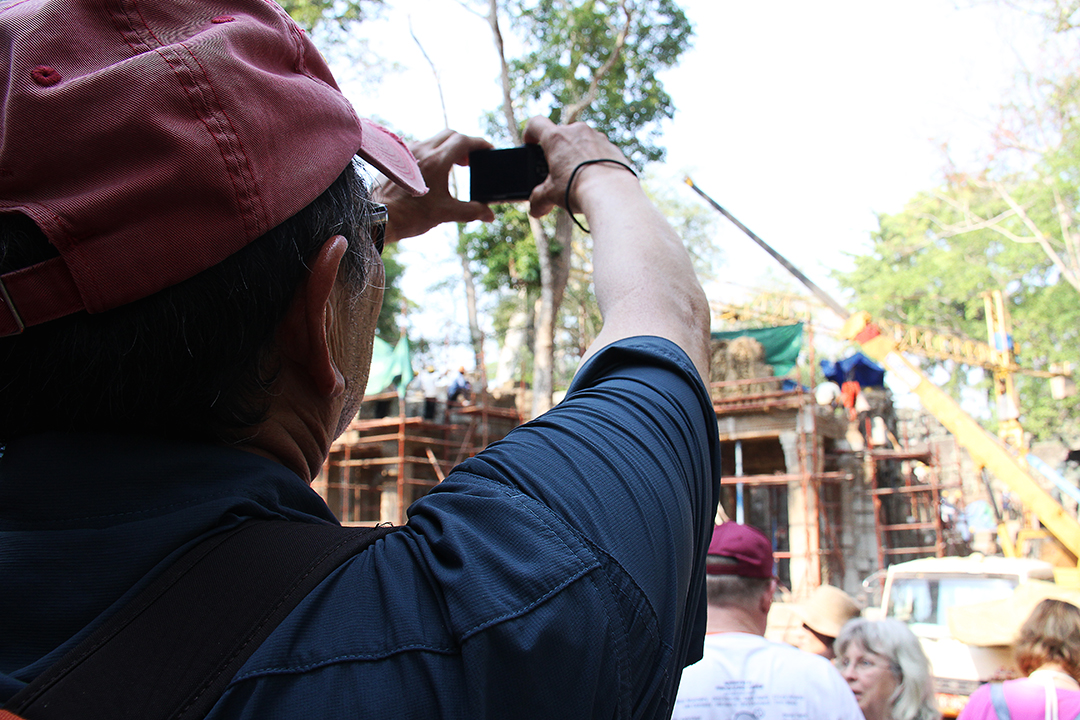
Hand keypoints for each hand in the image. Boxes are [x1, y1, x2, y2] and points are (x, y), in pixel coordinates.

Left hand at [374, 129, 495, 241]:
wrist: (379, 216)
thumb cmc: (410, 215)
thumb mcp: (445, 213)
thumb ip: (471, 212)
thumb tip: (489, 215)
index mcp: (437, 161)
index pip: (464, 141)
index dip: (480, 144)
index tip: (489, 150)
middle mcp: (423, 150)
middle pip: (450, 134)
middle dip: (465, 144)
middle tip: (471, 161)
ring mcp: (409, 152)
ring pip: (435, 139)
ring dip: (449, 147)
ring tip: (456, 165)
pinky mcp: (400, 159)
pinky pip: (422, 146)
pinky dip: (435, 152)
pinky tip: (435, 170)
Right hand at [522, 117, 636, 218]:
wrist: (612, 193)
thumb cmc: (577, 188)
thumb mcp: (551, 195)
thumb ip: (539, 199)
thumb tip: (535, 210)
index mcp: (556, 138)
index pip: (536, 124)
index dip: (530, 133)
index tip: (531, 144)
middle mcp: (577, 131)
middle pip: (561, 134)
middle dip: (557, 150)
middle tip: (556, 169)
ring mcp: (597, 137)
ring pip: (582, 140)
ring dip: (577, 153)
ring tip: (578, 176)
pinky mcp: (613, 147)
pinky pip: (599, 150)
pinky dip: (595, 160)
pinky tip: (596, 178)